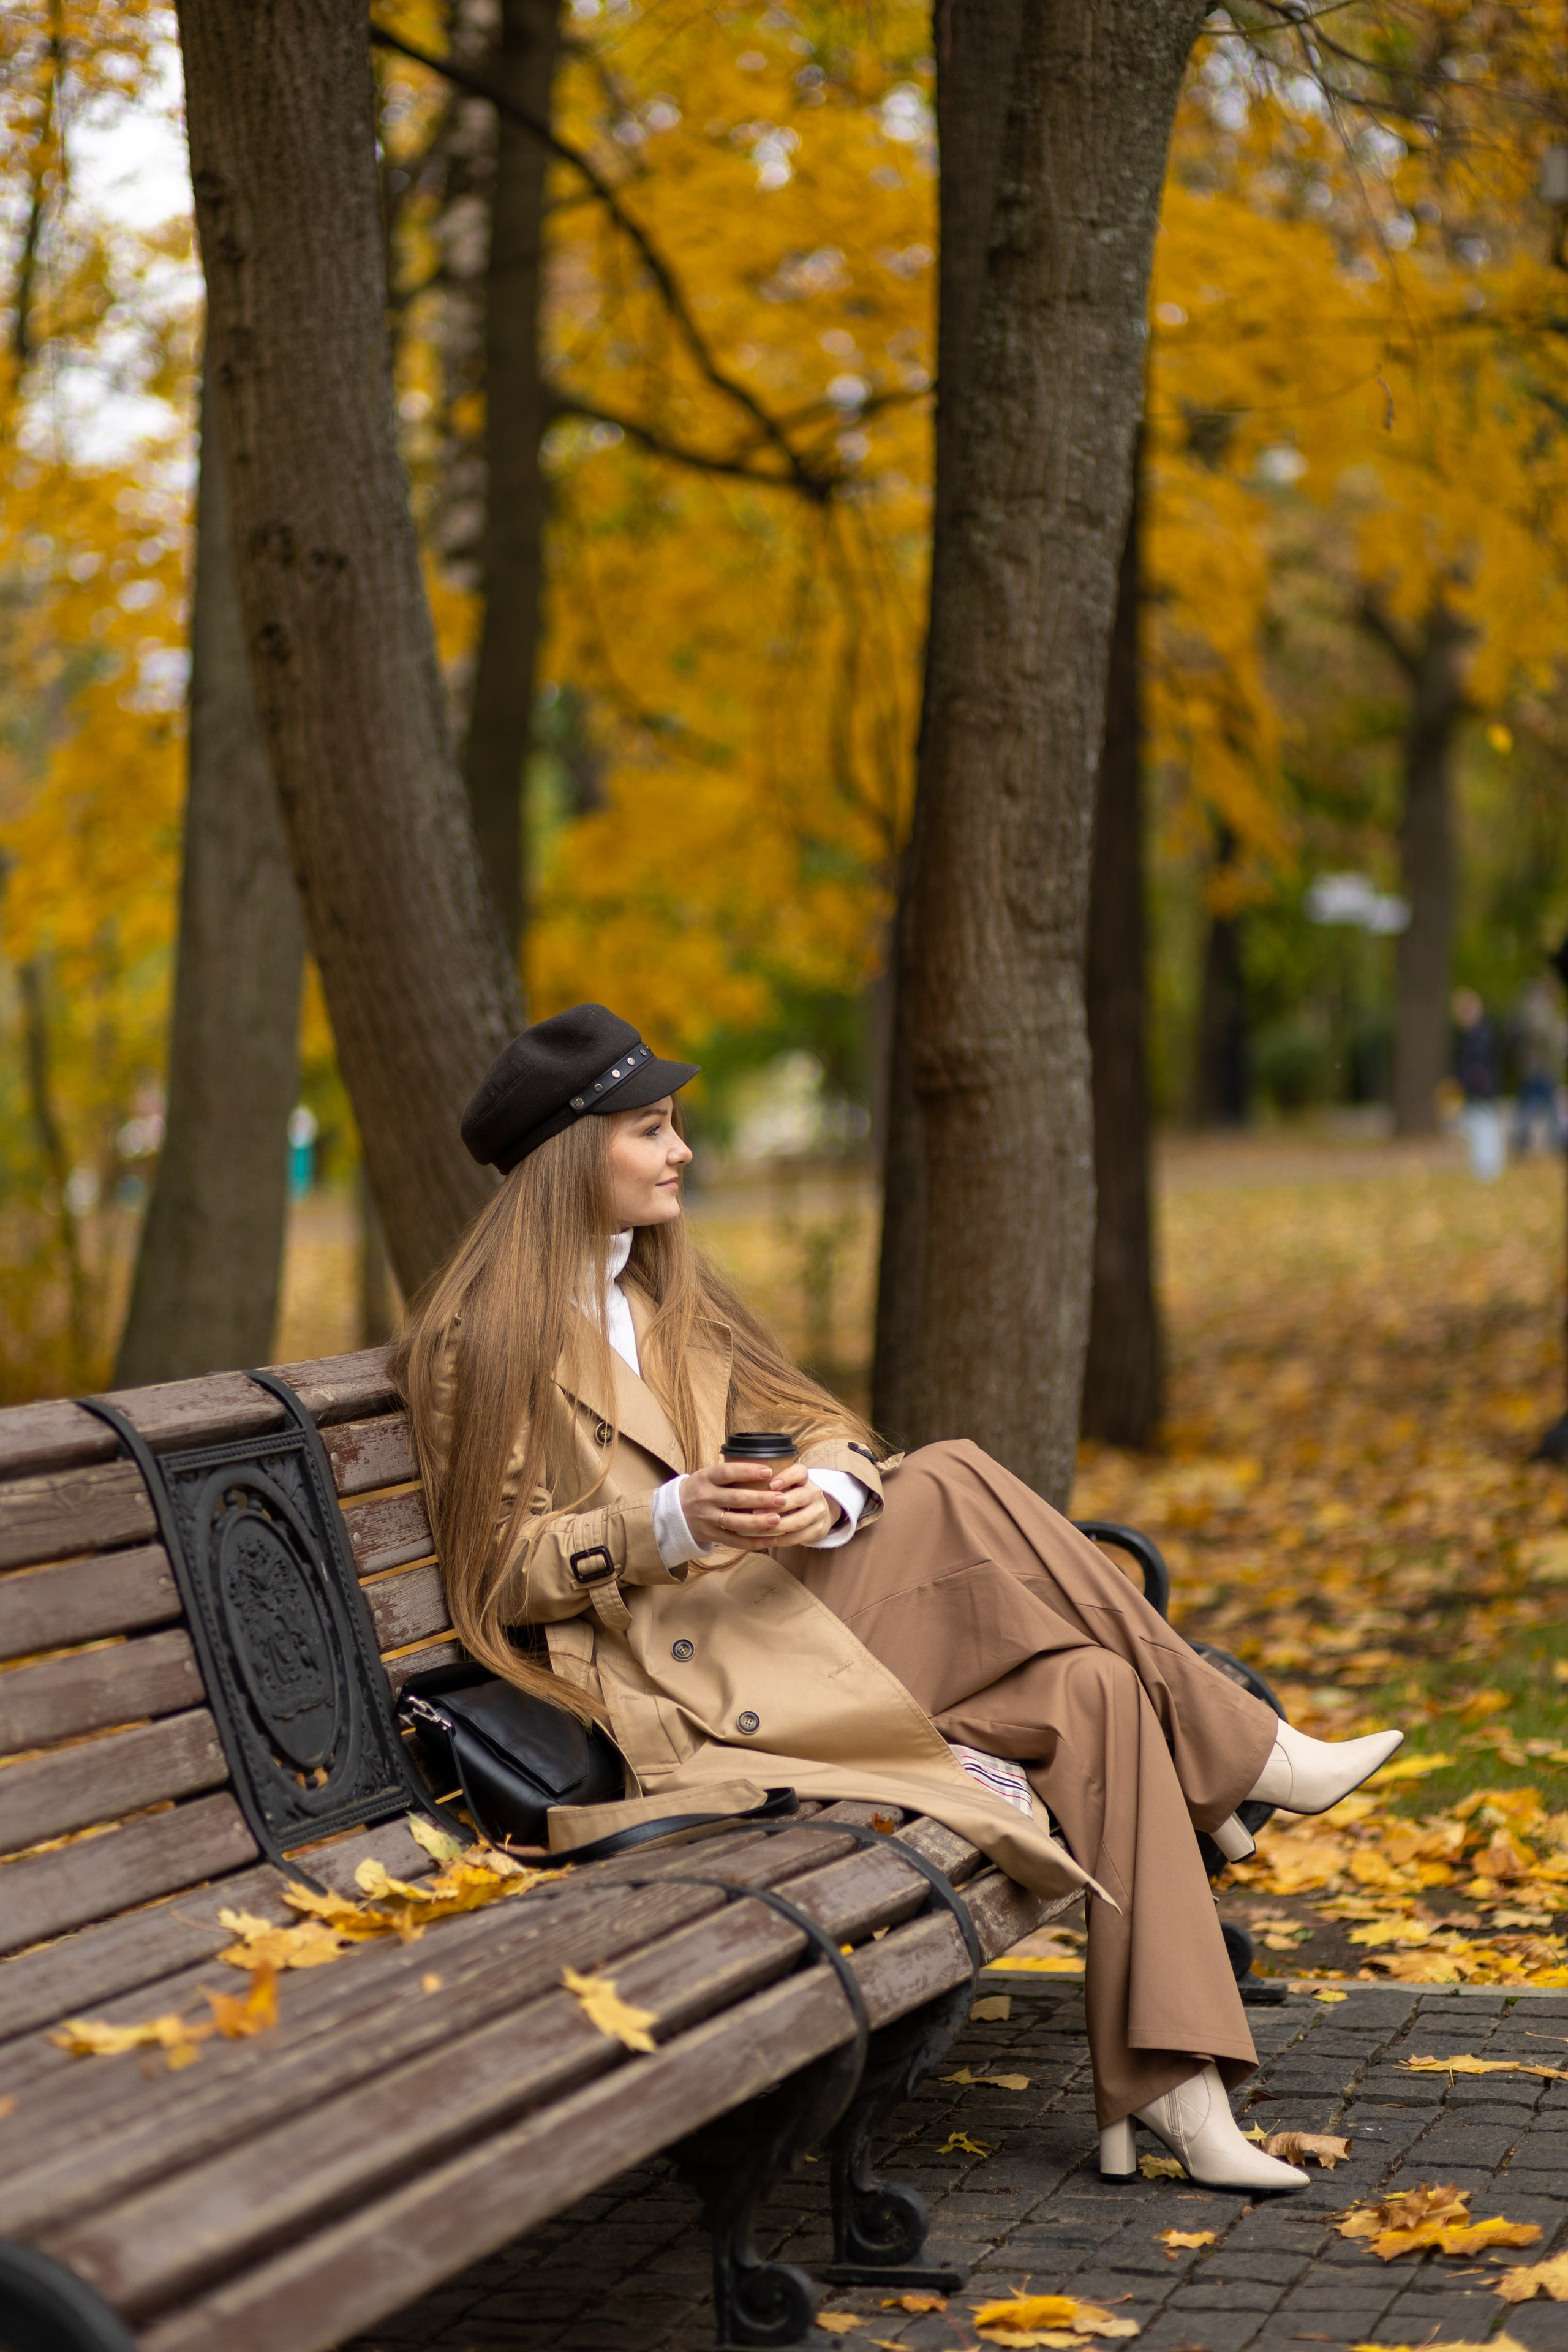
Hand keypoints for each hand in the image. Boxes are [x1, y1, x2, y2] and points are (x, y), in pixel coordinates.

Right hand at [679, 1460, 841, 1551]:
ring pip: (735, 1522)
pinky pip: (733, 1541)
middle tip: (782, 1499)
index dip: (748, 1471)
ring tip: (778, 1519)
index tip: (769, 1471)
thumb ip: (730, 1474)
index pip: (727, 1473)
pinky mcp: (709, 1535)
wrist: (675, 1511)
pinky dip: (752, 1542)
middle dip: (761, 1499)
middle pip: (735, 1499)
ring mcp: (706, 1518)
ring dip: (758, 1522)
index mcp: (705, 1478)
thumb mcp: (708, 1475)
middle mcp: (705, 1498)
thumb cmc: (701, 1489)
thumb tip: (766, 1469)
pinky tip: (769, 1539)